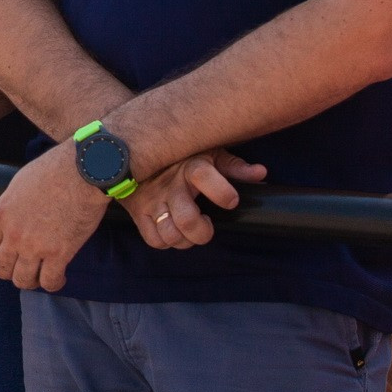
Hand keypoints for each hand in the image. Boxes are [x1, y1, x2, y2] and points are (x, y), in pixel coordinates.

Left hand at [0, 139, 108, 290]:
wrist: (82, 172)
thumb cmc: (54, 170)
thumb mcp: (19, 184)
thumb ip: (12, 207)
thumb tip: (13, 218)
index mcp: (1, 214)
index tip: (7, 253)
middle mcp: (13, 233)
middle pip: (1, 269)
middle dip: (12, 270)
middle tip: (24, 266)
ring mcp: (35, 246)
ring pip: (22, 280)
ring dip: (31, 281)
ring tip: (41, 274)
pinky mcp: (59, 254)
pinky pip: (49, 282)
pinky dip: (53, 284)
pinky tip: (60, 276)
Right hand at [124, 149, 265, 249]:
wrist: (130, 149)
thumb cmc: (178, 155)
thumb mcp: (207, 153)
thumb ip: (234, 166)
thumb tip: (262, 173)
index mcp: (190, 167)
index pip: (204, 177)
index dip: (222, 193)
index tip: (231, 201)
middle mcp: (169, 185)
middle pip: (186, 220)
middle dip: (202, 232)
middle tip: (206, 224)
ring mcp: (151, 200)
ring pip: (170, 234)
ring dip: (184, 240)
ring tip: (188, 230)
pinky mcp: (137, 211)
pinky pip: (153, 239)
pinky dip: (166, 241)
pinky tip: (172, 230)